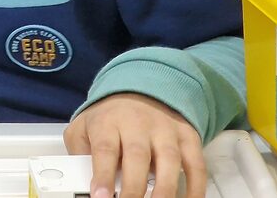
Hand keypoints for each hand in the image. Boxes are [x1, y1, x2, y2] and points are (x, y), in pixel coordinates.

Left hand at [64, 93, 205, 197]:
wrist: (140, 90)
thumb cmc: (110, 118)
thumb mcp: (84, 127)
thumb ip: (81, 153)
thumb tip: (83, 182)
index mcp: (108, 122)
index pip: (105, 149)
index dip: (104, 175)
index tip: (101, 197)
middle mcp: (138, 124)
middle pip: (137, 156)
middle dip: (133, 188)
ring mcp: (165, 130)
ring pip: (169, 160)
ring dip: (164, 191)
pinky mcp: (187, 137)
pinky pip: (196, 165)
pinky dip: (195, 188)